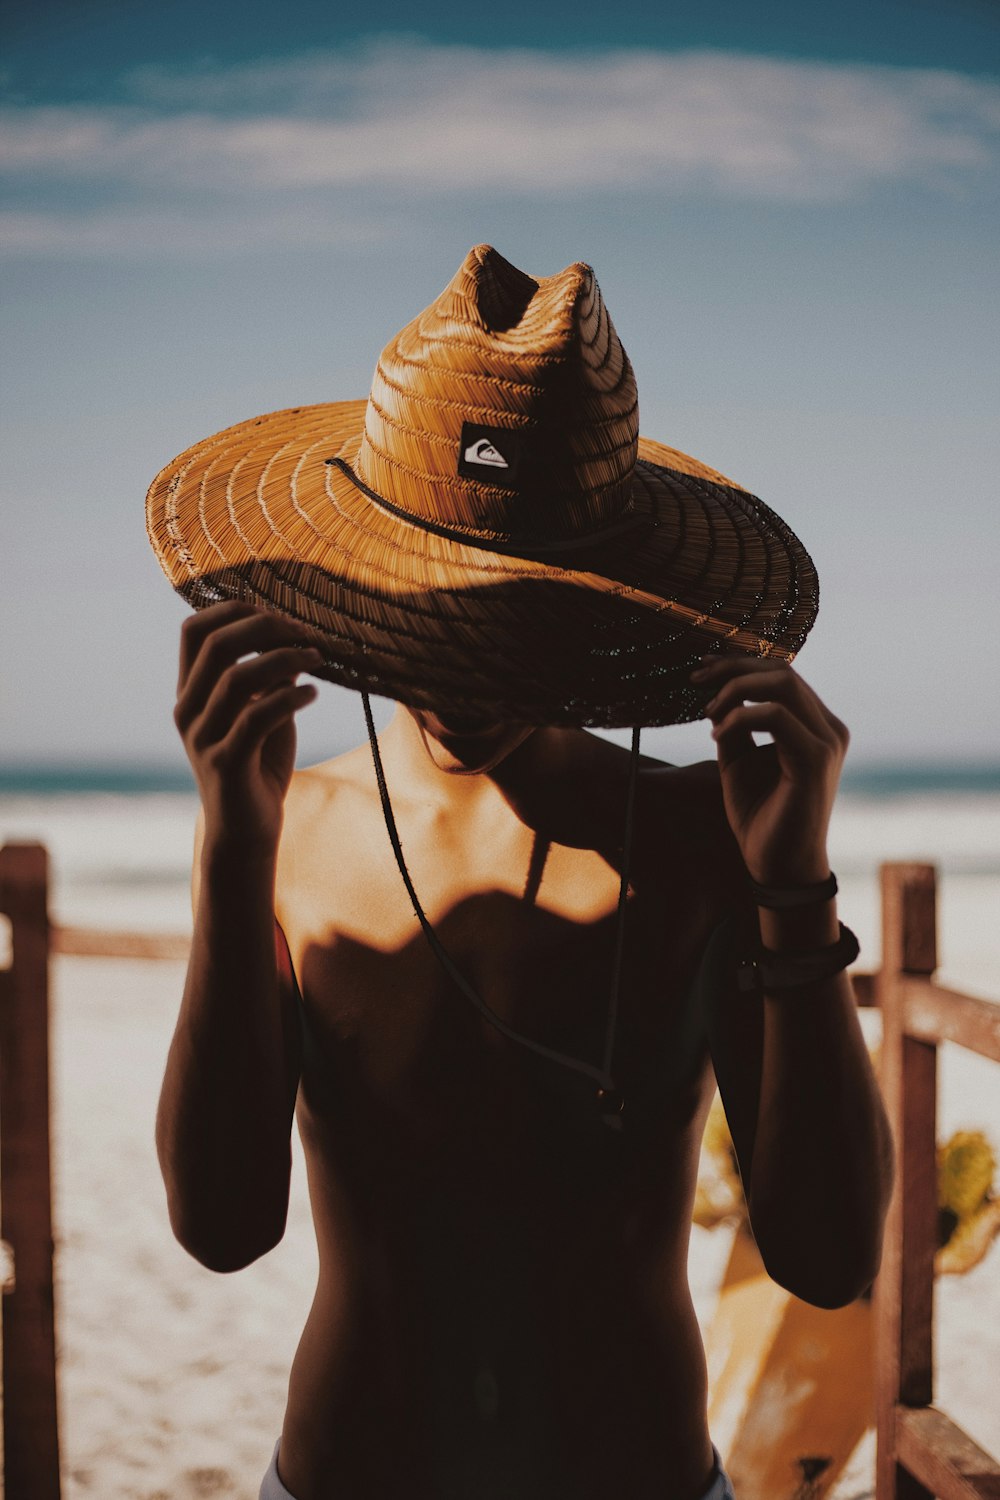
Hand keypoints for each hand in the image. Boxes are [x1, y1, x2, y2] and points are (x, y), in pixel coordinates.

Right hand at [173, 600, 323, 857]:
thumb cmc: (258, 767)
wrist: (246, 832)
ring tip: (318, 659)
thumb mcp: (265, 712)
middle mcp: (188, 711)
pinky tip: (314, 694)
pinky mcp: (226, 764)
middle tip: (305, 633)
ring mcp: (203, 738)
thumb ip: (271, 677)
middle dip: (265, 627)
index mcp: (190, 693)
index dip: (234, 610)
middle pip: (216, 644)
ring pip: (238, 679)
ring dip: (285, 659)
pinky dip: (290, 698)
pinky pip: (257, 718)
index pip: (193, 630)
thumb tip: (294, 636)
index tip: (278, 615)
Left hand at [689, 654, 849, 885]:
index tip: (701, 671)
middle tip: (696, 681)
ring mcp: (827, 741)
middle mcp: (829, 728)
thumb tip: (716, 692)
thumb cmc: (760, 815)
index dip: (740, 664)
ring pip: (782, 682)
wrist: (778, 866)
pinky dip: (740, 716)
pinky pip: (775, 716)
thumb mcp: (739, 759)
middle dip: (733, 668)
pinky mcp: (816, 759)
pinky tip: (718, 734)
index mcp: (816, 725)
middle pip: (782, 670)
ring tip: (708, 712)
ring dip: (735, 689)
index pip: (782, 674)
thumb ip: (735, 724)